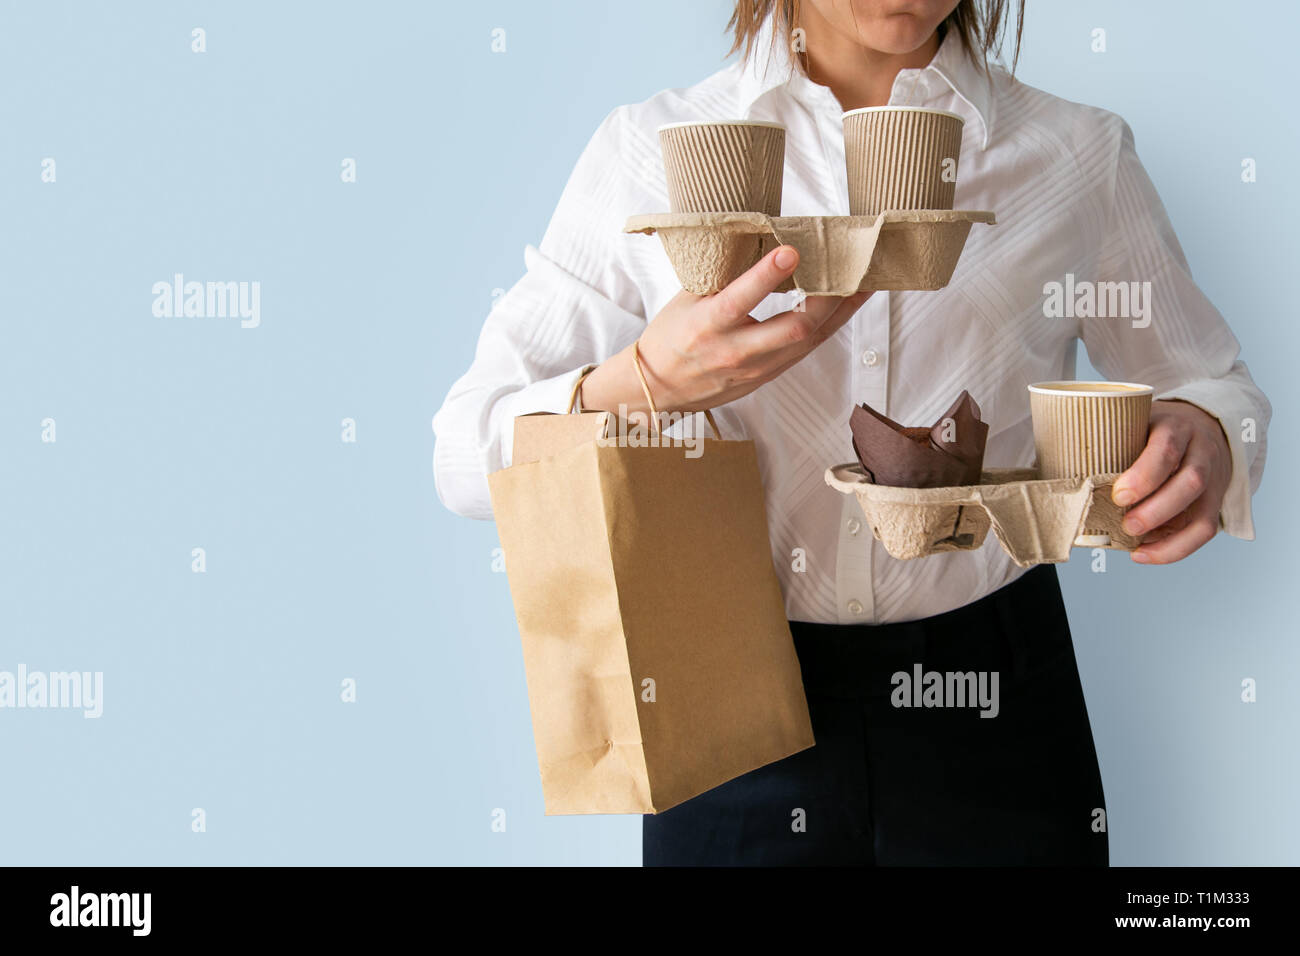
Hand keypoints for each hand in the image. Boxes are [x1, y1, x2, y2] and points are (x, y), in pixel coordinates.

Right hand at [581, 245, 870, 414]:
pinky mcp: (768, 376)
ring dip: (840, 312)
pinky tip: (844, 307)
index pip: (741, 299)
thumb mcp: (685, 300)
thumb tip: (755, 238)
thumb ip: (719, 274)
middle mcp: (735, 351)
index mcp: (708, 325)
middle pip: (794, 328)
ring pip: (809, 341)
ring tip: (865, 284)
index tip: (790, 251)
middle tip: (850, 268)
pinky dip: (828, 326)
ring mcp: (755, 368)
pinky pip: (806, 350)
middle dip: (827, 299)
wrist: (659, 389)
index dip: (766, 275)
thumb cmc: (671, 337)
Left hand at [1110, 400, 1231, 563]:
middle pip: (1190, 482)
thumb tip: (1065, 477)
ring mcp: (1214, 479)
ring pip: (1203, 513)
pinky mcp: (1215, 502)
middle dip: (1156, 509)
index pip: (1167, 449)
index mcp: (1176, 427)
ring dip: (1167, 537)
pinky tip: (1145, 554)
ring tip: (1134, 545)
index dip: (1144, 476)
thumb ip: (1113, 445)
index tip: (1119, 495)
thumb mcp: (1136, 424)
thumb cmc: (1155, 430)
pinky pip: (1205, 530)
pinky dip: (1175, 549)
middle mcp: (1201, 452)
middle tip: (1126, 524)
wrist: (1202, 425)